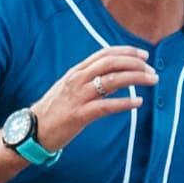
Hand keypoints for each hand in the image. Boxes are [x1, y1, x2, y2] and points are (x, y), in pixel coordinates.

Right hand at [29, 44, 153, 152]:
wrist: (31, 131)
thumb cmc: (52, 112)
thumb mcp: (68, 89)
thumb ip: (86, 81)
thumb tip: (109, 77)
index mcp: (75, 73)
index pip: (104, 54)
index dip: (126, 51)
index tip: (144, 54)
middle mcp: (77, 80)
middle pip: (111, 63)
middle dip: (135, 63)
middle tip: (152, 69)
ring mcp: (78, 97)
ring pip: (112, 80)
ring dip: (136, 78)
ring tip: (152, 80)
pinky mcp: (79, 115)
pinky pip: (106, 106)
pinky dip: (125, 103)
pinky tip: (138, 102)